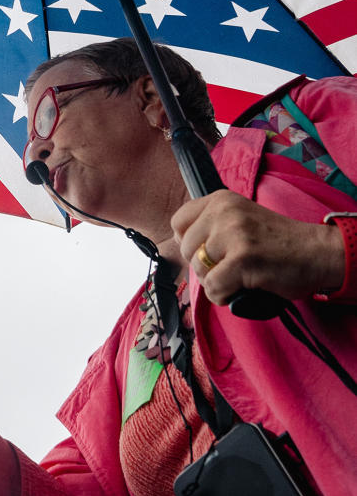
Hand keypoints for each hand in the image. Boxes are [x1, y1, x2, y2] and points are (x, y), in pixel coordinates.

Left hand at [171, 190, 343, 303]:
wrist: (318, 252)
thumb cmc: (278, 243)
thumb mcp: (239, 220)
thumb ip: (211, 226)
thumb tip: (181, 246)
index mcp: (220, 200)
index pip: (178, 222)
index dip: (188, 242)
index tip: (207, 251)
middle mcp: (223, 212)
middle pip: (186, 249)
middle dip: (204, 265)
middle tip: (230, 267)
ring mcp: (233, 234)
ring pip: (199, 269)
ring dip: (216, 281)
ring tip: (239, 276)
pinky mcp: (242, 258)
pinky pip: (213, 287)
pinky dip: (224, 296)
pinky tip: (240, 290)